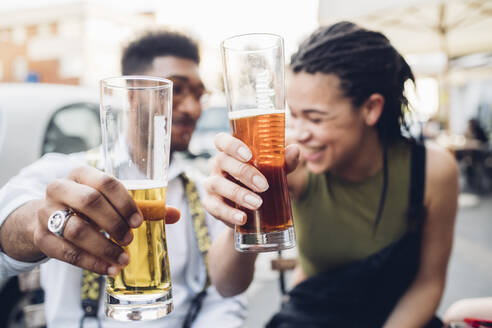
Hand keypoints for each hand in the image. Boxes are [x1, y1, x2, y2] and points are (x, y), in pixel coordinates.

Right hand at [32, 166, 179, 274]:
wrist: (45, 218)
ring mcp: (47, 213)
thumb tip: (175, 214)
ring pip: (76, 229)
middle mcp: (60, 188)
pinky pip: (67, 253)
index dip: (125, 202)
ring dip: (104, 247)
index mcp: (81, 174)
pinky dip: (92, 263)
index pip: (106, 182)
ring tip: (124, 259)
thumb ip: (142, 206)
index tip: (139, 221)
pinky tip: (109, 269)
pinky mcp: (42, 237)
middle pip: (89, 202)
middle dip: (114, 223)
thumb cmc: (87, 208)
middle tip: (130, 238)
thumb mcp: (110, 201)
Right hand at [203, 132, 298, 226]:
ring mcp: (211, 184)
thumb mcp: (273, 172)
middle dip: (244, 172)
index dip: (232, 144)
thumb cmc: (260, 183)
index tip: (248, 155)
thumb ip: (283, 162)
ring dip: (238, 194)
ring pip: (217, 184)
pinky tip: (242, 218)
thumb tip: (295, 150)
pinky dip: (229, 213)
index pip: (222, 140)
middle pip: (222, 161)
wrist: (250, 214)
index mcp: (231, 152)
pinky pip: (215, 207)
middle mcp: (217, 165)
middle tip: (264, 186)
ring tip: (257, 203)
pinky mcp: (210, 204)